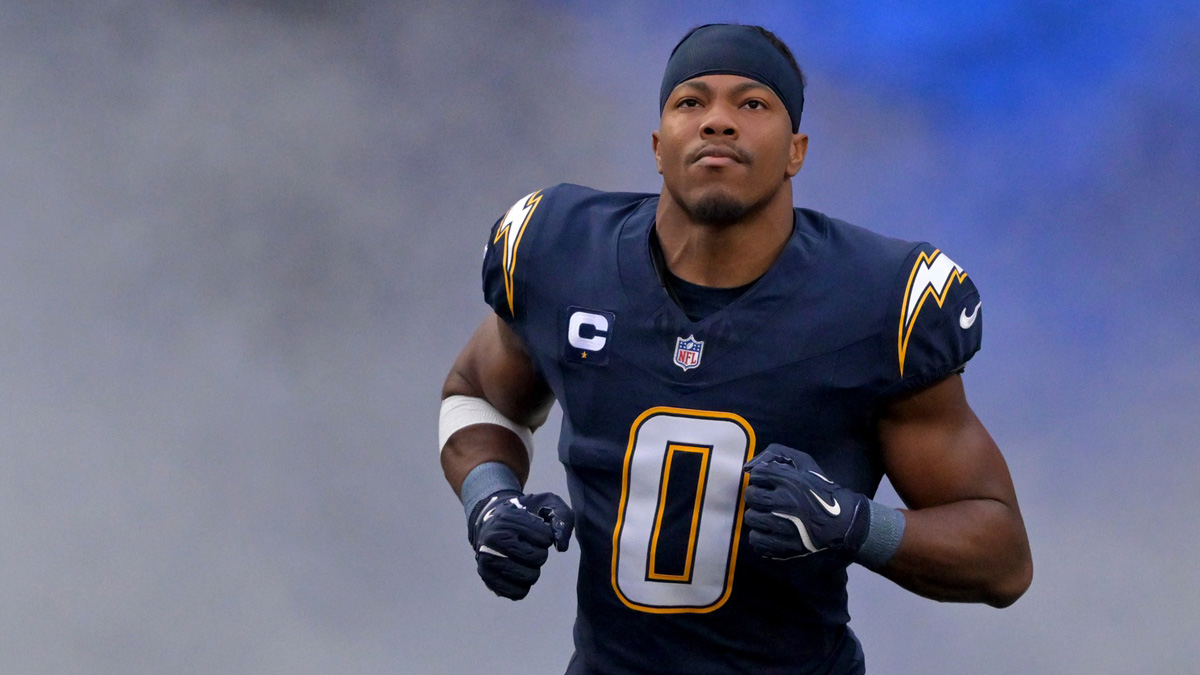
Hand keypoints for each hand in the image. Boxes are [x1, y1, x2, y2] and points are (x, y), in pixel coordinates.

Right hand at [468, 491, 574, 599]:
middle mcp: (493, 540)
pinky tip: (517, 572)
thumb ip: (562, 517)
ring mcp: (487, 560)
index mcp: (508, 519)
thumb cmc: (522, 513)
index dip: (546, 536)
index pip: (545, 537)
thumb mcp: (545, 503)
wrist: (489, 520)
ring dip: (533, 569)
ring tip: (522, 558)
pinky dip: (523, 585)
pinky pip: (517, 592)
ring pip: (529, 577)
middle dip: (540, 552)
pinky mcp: (487, 578)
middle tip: (529, 545)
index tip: (536, 531)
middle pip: (538, 558)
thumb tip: (560, 546)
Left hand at [743, 444, 869, 559]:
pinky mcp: (784, 546)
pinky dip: (760, 536)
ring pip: (751, 518)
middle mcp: (784, 502)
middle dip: (757, 496)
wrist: (842, 521)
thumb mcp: (804, 462)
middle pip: (751, 496)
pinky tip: (770, 531)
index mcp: (790, 481)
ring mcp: (783, 526)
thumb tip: (748, 467)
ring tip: (770, 515)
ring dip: (758, 516)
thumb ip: (776, 453)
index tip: (770, 483)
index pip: (757, 475)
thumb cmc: (820, 489)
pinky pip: (756, 540)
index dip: (762, 477)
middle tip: (768, 499)